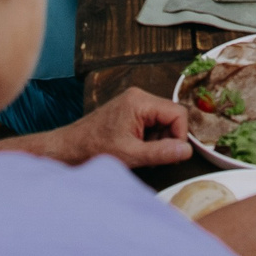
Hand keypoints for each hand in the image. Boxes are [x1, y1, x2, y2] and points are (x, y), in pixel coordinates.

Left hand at [25, 87, 195, 169]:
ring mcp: (134, 104)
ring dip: (158, 142)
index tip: (171, 155)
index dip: (179, 136)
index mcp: (140, 101)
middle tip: (153, 157)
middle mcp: (139, 97)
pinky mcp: (130, 112)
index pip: (178, 113)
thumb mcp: (131, 155)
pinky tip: (136, 149)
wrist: (69, 149)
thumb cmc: (94, 149)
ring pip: (163, 122)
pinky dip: (149, 140)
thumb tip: (186, 151)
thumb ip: (161, 153)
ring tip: (141, 154)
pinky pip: (152, 124)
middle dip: (167, 139)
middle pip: (171, 117)